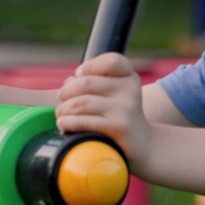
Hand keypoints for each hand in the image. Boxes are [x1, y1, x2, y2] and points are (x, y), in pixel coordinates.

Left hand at [56, 53, 150, 172]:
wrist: (142, 144)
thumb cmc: (118, 115)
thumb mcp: (114, 93)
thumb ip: (94, 81)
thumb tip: (68, 82)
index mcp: (129, 77)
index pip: (112, 61)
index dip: (90, 66)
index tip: (79, 75)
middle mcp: (130, 90)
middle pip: (86, 82)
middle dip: (66, 91)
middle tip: (62, 100)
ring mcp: (126, 108)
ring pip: (81, 103)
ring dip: (63, 109)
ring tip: (61, 114)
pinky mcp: (119, 127)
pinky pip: (84, 121)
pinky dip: (67, 122)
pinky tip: (64, 124)